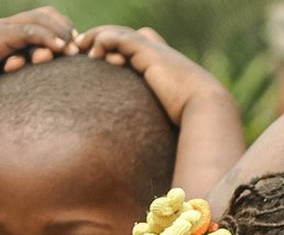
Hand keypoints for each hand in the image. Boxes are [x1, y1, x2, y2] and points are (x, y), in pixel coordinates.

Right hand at [0, 7, 78, 105]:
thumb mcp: (0, 82)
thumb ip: (20, 81)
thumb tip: (43, 102)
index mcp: (9, 34)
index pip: (44, 20)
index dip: (63, 31)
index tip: (78, 52)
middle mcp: (6, 27)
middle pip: (47, 15)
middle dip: (68, 30)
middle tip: (83, 50)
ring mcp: (0, 31)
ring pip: (39, 20)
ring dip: (61, 33)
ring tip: (76, 50)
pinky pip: (26, 31)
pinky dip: (46, 37)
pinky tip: (61, 49)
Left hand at [75, 25, 229, 125]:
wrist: (205, 108)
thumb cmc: (189, 120)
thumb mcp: (164, 119)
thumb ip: (151, 121)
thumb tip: (144, 151)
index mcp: (161, 65)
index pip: (133, 45)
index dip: (112, 47)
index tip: (94, 57)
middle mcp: (157, 54)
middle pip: (123, 36)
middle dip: (99, 38)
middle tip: (79, 47)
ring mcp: (154, 51)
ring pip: (120, 34)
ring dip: (96, 36)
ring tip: (78, 45)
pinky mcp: (151, 53)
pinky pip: (123, 39)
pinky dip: (106, 39)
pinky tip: (93, 49)